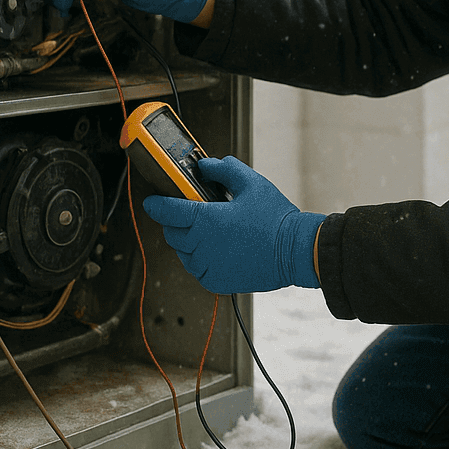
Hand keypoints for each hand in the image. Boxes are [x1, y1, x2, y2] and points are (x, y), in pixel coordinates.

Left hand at [142, 156, 323, 294]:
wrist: (296, 251)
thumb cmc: (275, 218)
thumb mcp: (252, 183)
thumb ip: (224, 169)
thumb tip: (205, 165)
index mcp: (206, 219)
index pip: (166, 211)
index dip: (156, 204)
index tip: (153, 202)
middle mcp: (201, 246)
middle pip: (172, 232)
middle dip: (177, 221)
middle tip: (192, 214)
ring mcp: (207, 267)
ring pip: (182, 253)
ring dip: (188, 241)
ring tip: (209, 232)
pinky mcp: (215, 282)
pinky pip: (196, 269)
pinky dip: (200, 259)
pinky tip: (218, 249)